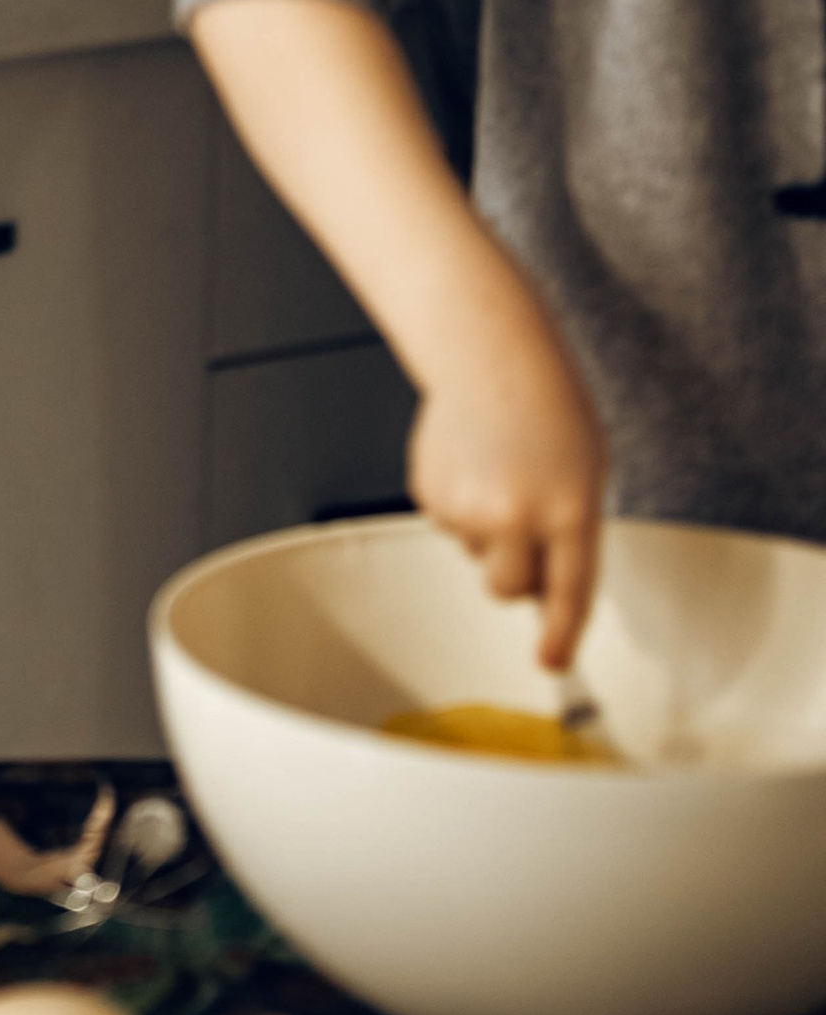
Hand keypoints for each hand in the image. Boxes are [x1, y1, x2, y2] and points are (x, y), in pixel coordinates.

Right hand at [406, 270, 606, 667]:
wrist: (489, 352)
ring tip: (498, 469)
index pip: (568, 592)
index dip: (559, 635)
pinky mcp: (429, 494)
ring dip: (486, 528)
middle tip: (522, 527)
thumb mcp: (584, 470)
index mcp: (570, 508)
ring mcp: (468, 506)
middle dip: (514, 572)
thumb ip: (568, 528)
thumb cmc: (547, 406)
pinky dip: (459, 503)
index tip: (551, 663)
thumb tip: (537, 582)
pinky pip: (448, 525)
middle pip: (507, 588)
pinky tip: (471, 460)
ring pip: (476, 553)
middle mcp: (517, 513)